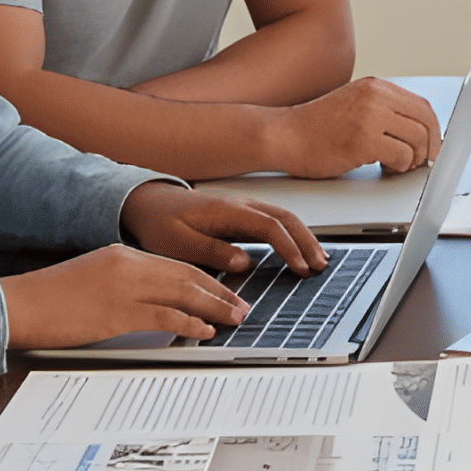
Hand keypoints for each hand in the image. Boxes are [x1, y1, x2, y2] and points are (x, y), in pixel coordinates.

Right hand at [0, 243, 250, 350]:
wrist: (18, 304)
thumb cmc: (49, 298)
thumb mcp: (93, 278)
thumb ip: (123, 282)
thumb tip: (152, 299)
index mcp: (123, 254)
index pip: (176, 264)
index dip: (206, 278)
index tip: (225, 290)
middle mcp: (128, 265)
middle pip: (187, 275)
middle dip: (219, 292)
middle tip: (241, 305)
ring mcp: (123, 288)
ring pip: (182, 293)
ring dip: (214, 307)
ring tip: (234, 318)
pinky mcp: (116, 313)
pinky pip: (164, 317)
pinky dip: (189, 323)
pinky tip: (204, 331)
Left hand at [119, 181, 326, 275]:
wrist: (148, 203)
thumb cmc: (159, 222)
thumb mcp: (177, 243)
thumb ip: (210, 251)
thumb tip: (243, 262)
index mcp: (227, 211)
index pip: (269, 226)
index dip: (288, 247)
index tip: (300, 267)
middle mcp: (241, 205)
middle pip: (285, 218)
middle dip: (306, 241)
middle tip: (321, 265)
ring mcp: (244, 208)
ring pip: (284, 217)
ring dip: (304, 237)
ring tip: (319, 259)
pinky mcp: (242, 215)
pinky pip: (275, 221)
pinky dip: (293, 234)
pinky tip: (299, 249)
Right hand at [264, 78, 442, 176]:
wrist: (283, 135)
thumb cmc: (314, 127)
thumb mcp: (353, 105)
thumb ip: (382, 111)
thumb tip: (416, 131)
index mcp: (375, 86)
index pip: (422, 105)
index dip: (433, 129)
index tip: (432, 145)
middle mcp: (376, 96)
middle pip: (425, 121)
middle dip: (429, 146)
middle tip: (422, 161)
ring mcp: (370, 117)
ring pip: (417, 140)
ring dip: (413, 158)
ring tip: (398, 165)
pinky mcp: (364, 140)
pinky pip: (401, 156)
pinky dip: (399, 166)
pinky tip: (385, 167)